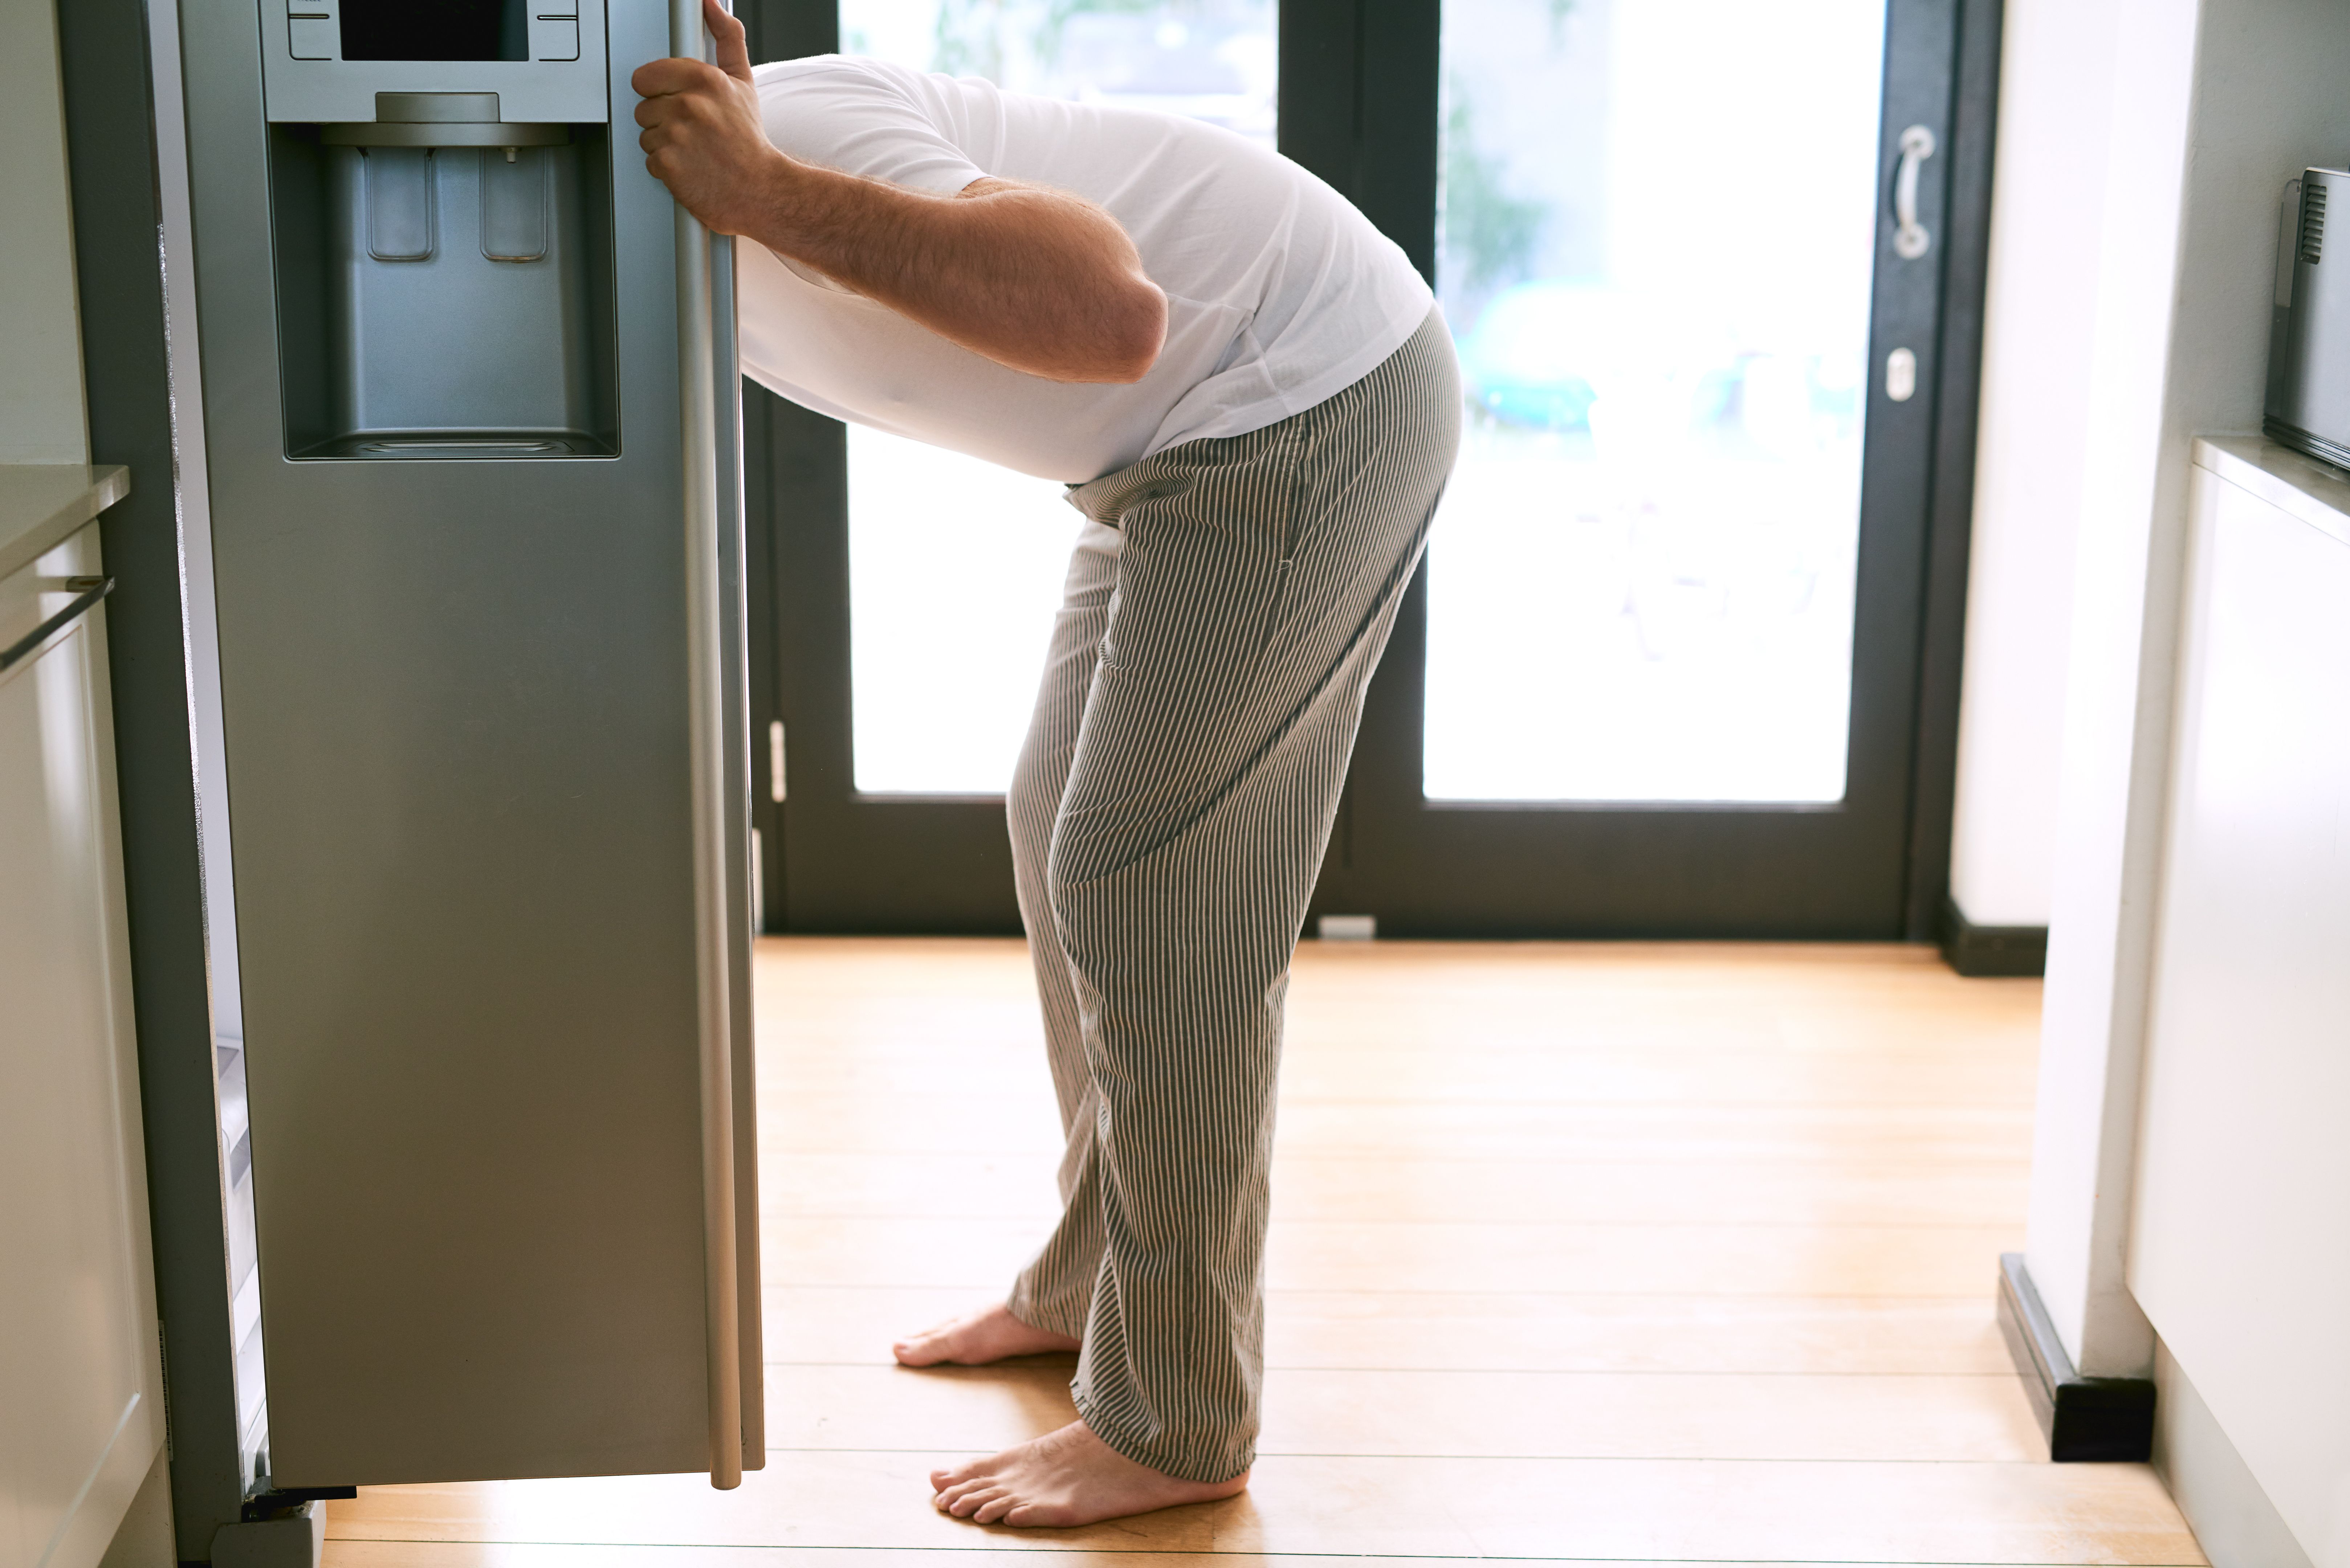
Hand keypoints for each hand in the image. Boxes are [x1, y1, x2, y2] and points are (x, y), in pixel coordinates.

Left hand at [630, 0, 786, 234]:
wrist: (761, 190)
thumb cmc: (749, 141)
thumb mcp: (742, 82)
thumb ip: (727, 39)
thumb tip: (712, 6)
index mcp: (703, 79)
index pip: (645, 77)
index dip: (660, 91)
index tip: (680, 103)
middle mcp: (689, 104)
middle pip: (643, 107)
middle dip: (663, 120)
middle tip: (693, 132)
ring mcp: (676, 136)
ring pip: (646, 135)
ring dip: (665, 145)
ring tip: (694, 151)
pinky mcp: (669, 165)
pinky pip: (650, 161)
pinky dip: (667, 169)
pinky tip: (691, 168)